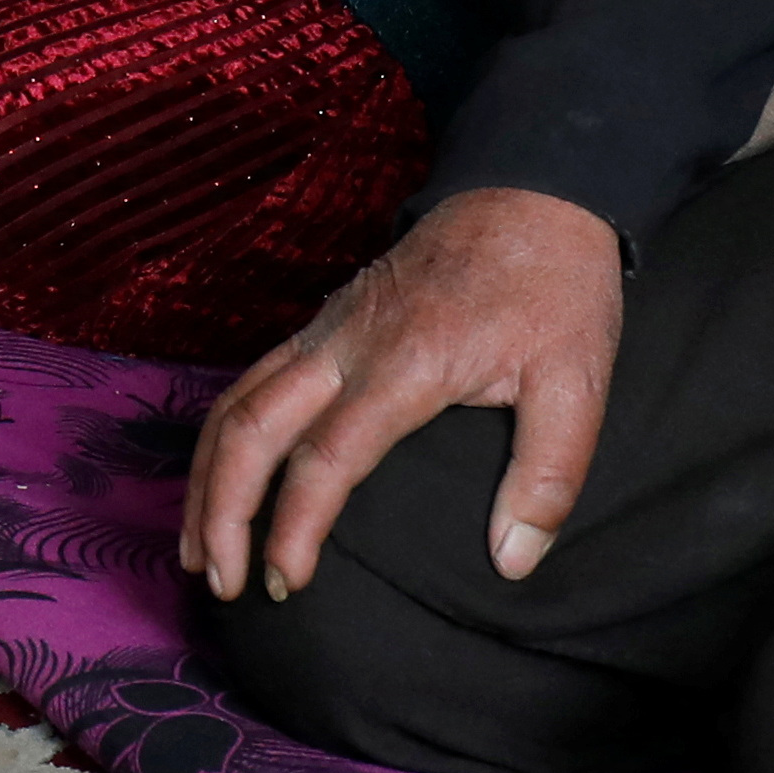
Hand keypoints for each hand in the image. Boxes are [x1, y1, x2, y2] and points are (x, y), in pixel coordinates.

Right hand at [185, 188, 628, 603]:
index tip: (287, 582)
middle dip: (220, 510)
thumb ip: (548, 475)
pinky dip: (222, 437)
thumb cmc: (555, 287)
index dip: (295, 526)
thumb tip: (511, 563)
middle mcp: (347, 342)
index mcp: (407, 362)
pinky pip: (250, 380)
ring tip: (195, 548)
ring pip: (235, 401)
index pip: (326, 455)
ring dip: (205, 477)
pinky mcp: (326, 321)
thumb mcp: (578, 381)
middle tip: (218, 581)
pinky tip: (221, 479)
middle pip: (250, 426)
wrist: (532, 190)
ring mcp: (328, 326)